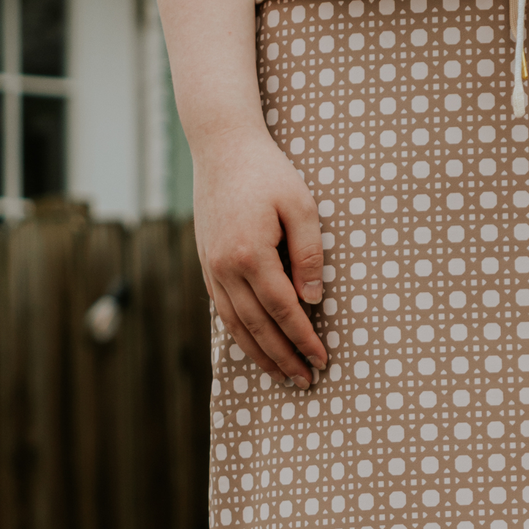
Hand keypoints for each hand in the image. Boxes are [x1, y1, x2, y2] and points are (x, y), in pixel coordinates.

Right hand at [193, 125, 328, 386]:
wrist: (221, 147)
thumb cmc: (268, 173)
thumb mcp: (301, 205)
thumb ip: (309, 254)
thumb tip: (313, 299)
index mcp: (250, 253)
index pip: (283, 310)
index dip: (303, 338)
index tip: (322, 359)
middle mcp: (225, 266)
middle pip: (257, 326)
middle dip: (283, 358)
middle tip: (305, 381)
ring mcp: (211, 267)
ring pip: (236, 325)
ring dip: (259, 354)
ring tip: (281, 376)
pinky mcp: (206, 264)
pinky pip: (223, 310)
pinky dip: (240, 334)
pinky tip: (255, 347)